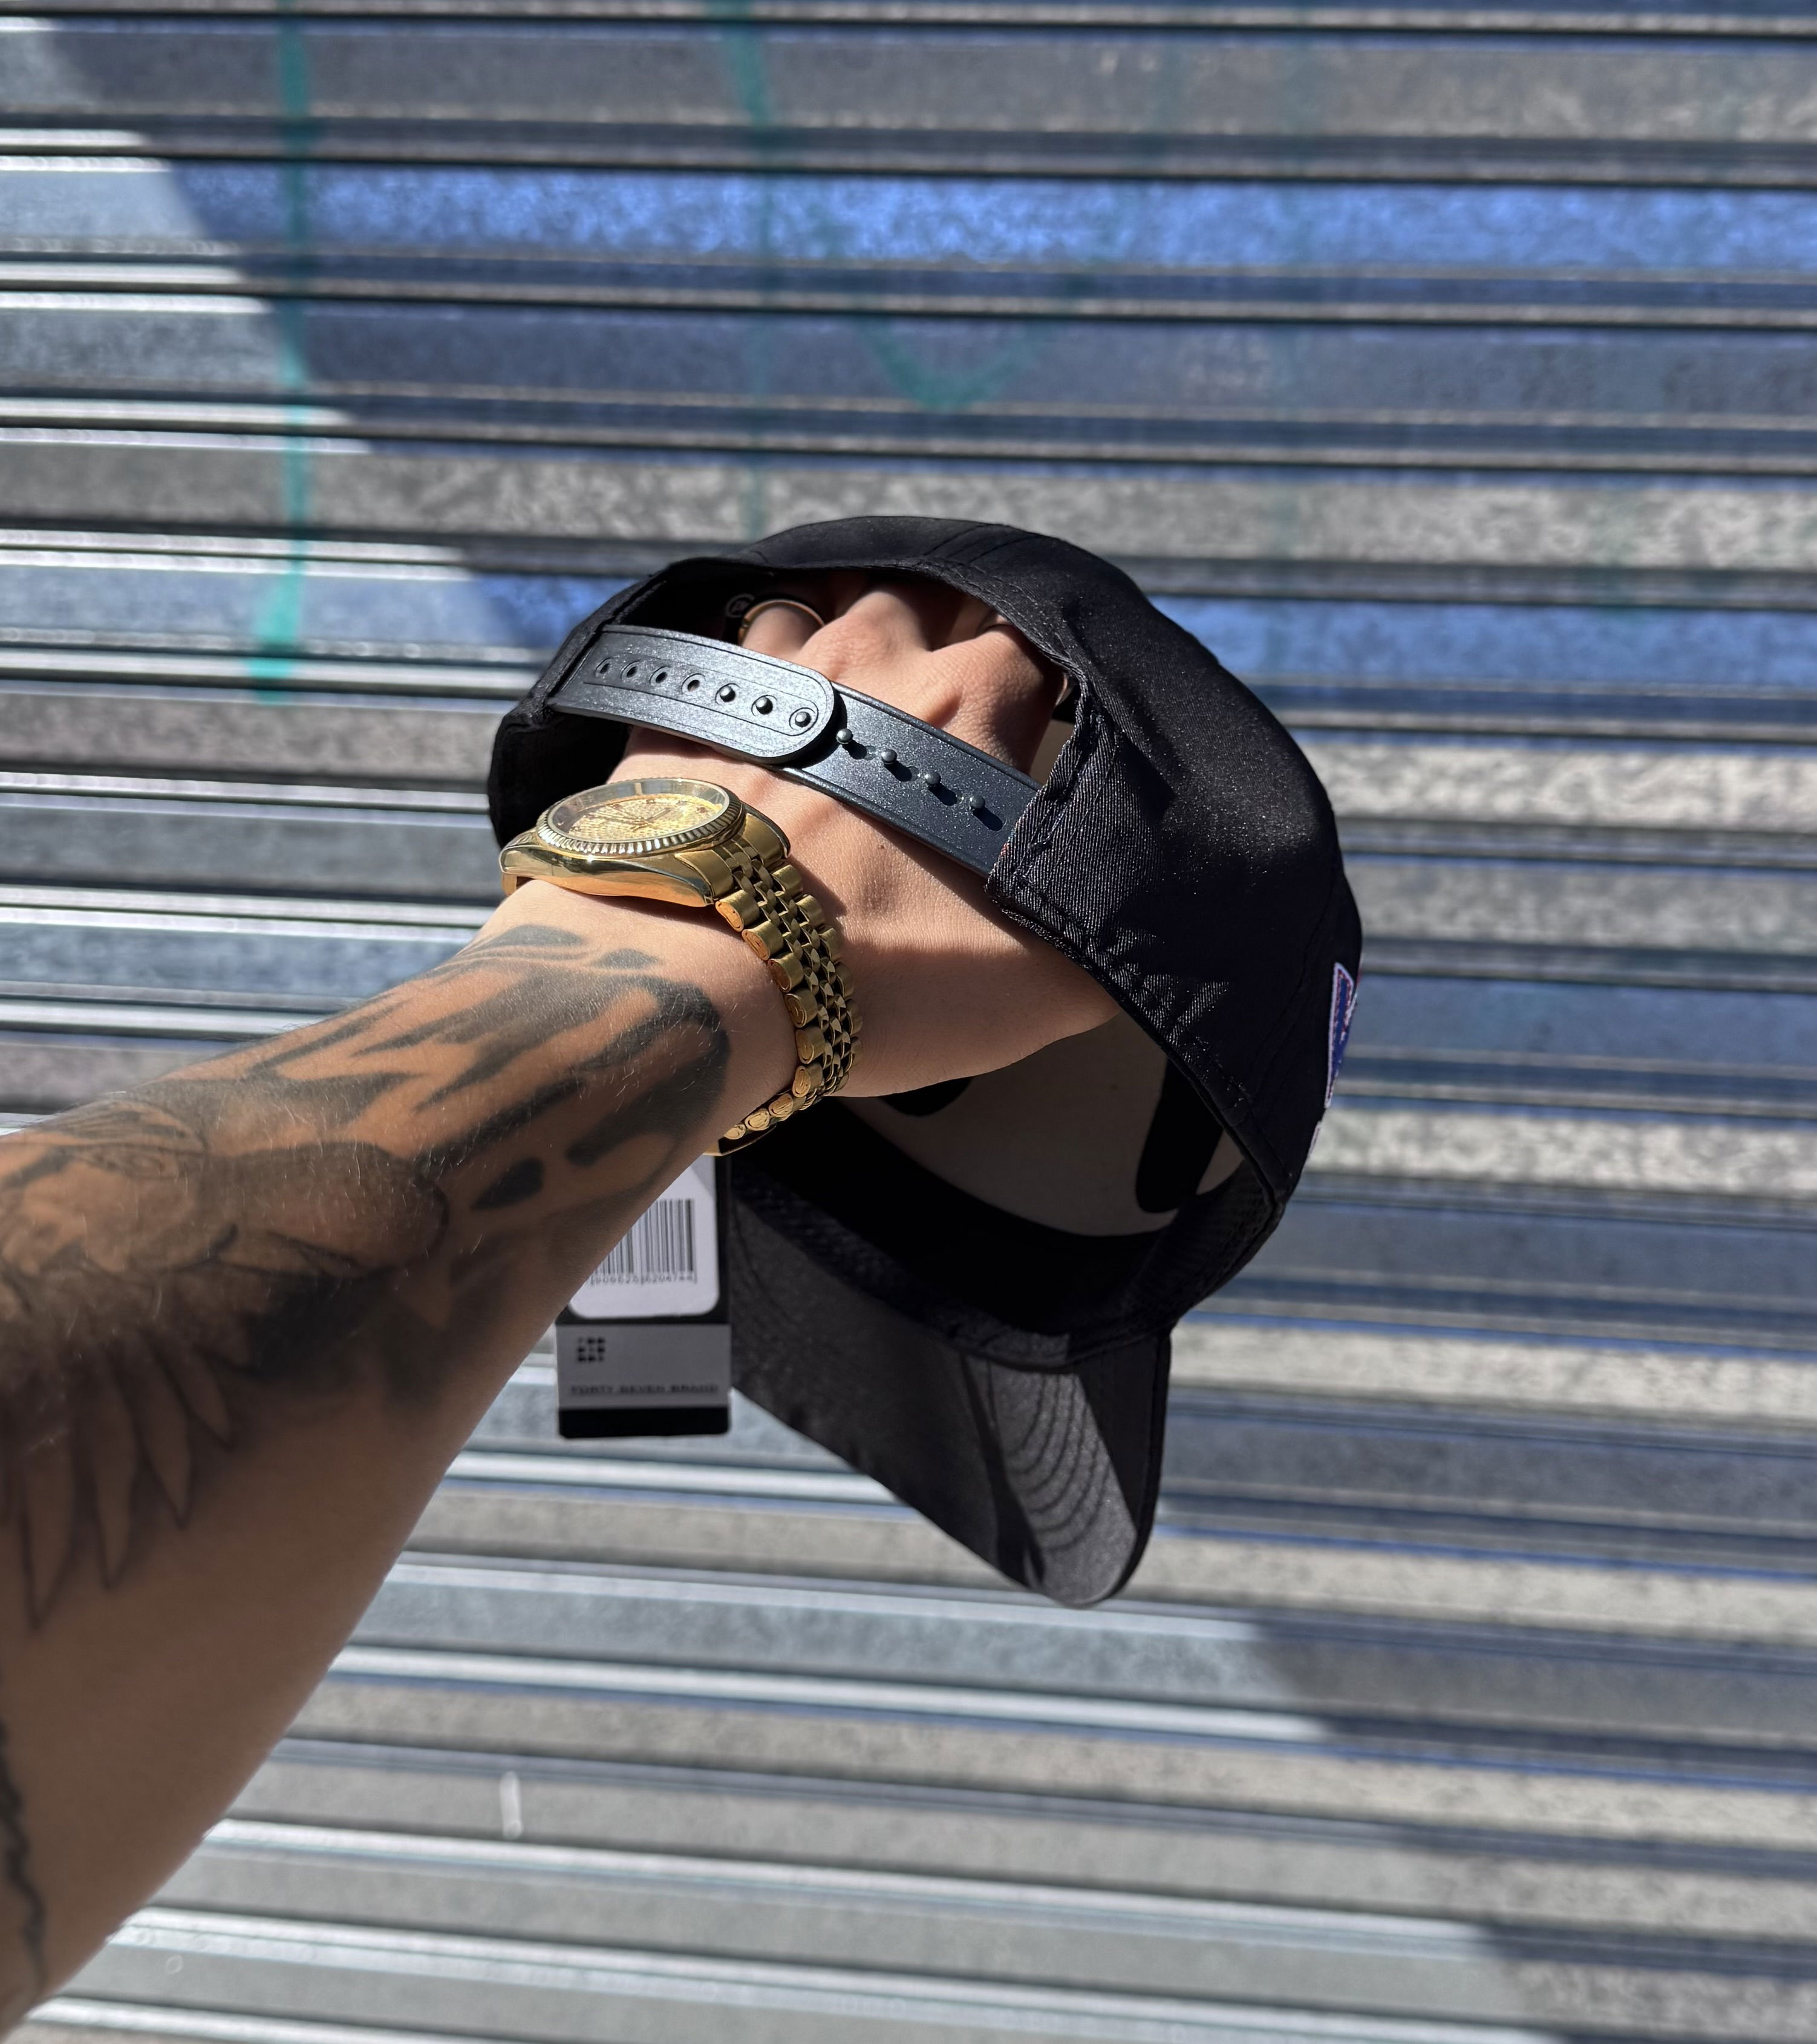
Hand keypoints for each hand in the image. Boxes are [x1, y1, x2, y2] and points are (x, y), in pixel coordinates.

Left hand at [617, 572, 1116, 1096]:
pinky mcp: (675, 716)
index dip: (1059, 662)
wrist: (696, 983)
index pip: (1038, 637)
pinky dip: (743, 660)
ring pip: (818, 597)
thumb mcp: (1038, 985)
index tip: (1059, 701)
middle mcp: (869, 660)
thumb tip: (1144, 938)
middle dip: (956, 616)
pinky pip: (713, 649)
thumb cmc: (880, 973)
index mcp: (969, 702)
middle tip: (962, 668)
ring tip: (857, 666)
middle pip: (929, 589)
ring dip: (847, 619)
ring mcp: (763, 677)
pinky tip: (750, 697)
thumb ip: (1108, 948)